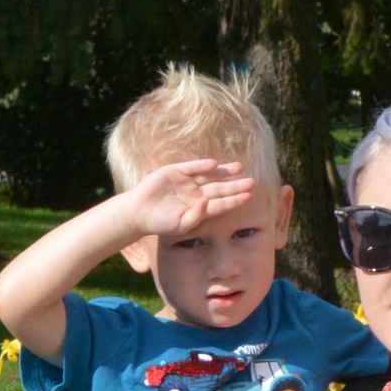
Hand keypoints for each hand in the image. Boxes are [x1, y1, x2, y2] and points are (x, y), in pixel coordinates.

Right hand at [122, 159, 255, 241]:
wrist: (138, 213)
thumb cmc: (159, 223)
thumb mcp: (180, 225)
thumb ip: (195, 216)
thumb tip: (207, 202)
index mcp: (199, 208)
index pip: (221, 203)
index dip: (235, 199)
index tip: (249, 196)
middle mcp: (196, 193)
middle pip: (220, 188)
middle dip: (235, 185)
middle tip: (252, 182)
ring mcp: (186, 181)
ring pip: (209, 175)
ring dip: (224, 172)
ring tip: (240, 168)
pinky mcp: (174, 171)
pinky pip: (191, 167)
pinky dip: (201, 165)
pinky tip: (214, 164)